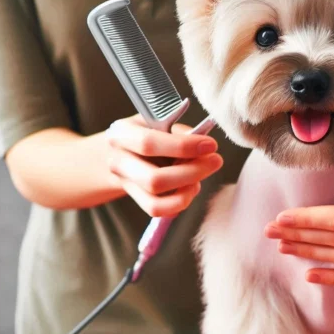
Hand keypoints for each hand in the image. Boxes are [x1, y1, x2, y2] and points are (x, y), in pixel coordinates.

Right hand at [105, 115, 222, 216]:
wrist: (124, 150)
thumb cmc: (149, 132)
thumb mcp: (159, 122)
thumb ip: (179, 133)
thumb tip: (204, 148)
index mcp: (121, 134)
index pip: (149, 143)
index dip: (183, 146)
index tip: (211, 145)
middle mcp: (118, 161)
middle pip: (154, 179)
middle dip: (191, 172)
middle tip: (215, 161)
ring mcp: (125, 184)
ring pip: (156, 200)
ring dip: (187, 191)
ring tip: (201, 178)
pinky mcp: (136, 199)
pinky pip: (158, 210)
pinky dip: (179, 203)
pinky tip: (190, 188)